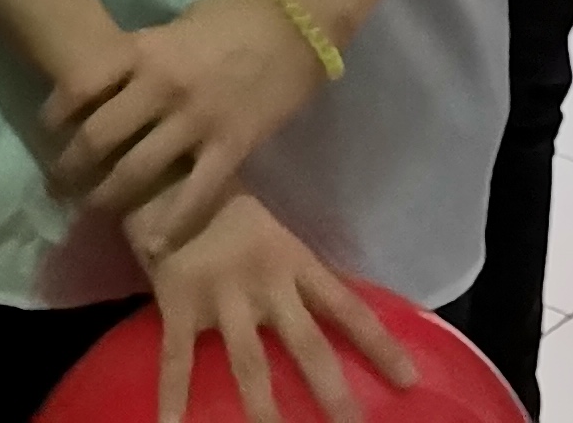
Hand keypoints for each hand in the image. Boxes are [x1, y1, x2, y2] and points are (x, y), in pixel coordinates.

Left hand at [45, 0, 327, 254]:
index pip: (81, 85)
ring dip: (107, 197)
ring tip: (91, 212)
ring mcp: (195, 120)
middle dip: (70, 167)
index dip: (55, 113)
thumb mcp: (174, 27)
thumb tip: (117, 88)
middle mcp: (160, 87)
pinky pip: (195, 194)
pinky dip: (172, 223)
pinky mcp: (231, 146)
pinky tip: (154, 242)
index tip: (48, 131)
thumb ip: (145, 59)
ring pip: (136, 171)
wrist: (295, 18)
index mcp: (143, 50)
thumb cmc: (233, 14)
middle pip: (99, 137)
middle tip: (57, 187)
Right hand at [138, 194, 417, 422]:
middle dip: (332, 391)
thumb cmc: (226, 207)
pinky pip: (177, 358)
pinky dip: (173, 397)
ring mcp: (220, 294)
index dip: (379, 345)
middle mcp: (264, 281)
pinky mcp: (178, 301)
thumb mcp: (275, 235)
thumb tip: (340, 314)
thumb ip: (298, 276)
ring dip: (265, 410)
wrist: (164, 173)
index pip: (347, 308)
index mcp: (293, 261)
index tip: (408, 382)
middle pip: (306, 343)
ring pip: (250, 363)